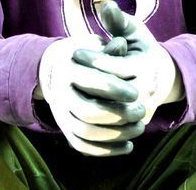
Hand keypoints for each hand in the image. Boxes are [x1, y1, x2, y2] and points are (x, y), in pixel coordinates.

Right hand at [37, 35, 148, 156]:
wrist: (53, 69)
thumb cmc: (83, 54)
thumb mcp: (93, 45)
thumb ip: (108, 48)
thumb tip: (122, 44)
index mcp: (67, 69)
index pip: (91, 82)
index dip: (115, 89)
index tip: (136, 93)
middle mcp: (60, 94)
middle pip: (87, 111)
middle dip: (118, 114)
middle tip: (141, 110)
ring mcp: (60, 114)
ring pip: (86, 133)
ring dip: (115, 135)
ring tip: (139, 128)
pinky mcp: (65, 129)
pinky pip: (83, 146)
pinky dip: (106, 151)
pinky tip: (129, 146)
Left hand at [72, 1, 182, 125]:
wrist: (165, 78)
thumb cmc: (143, 49)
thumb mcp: (135, 32)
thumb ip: (118, 21)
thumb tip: (105, 5)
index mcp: (147, 67)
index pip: (116, 67)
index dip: (94, 59)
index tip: (75, 52)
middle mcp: (146, 91)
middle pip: (112, 92)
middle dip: (87, 82)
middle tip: (66, 71)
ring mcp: (142, 111)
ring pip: (110, 112)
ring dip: (87, 101)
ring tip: (69, 87)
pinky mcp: (135, 124)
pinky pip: (113, 127)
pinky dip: (94, 118)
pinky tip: (76, 105)